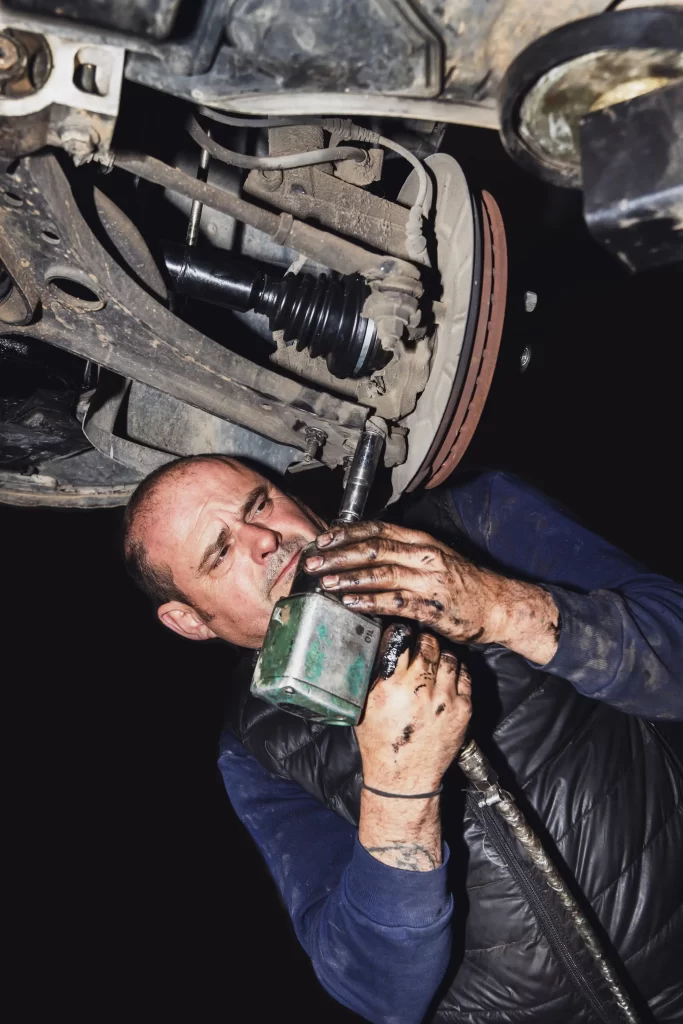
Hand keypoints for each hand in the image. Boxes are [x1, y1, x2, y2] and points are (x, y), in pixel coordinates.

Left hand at [305, 520, 559, 663]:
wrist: (498, 605)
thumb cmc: (463, 582)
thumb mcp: (435, 557)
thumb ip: (404, 553)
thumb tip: (366, 554)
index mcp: (422, 540)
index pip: (378, 529)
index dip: (347, 532)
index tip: (323, 537)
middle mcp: (423, 556)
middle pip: (373, 549)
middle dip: (338, 554)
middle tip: (313, 560)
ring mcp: (427, 581)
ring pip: (380, 574)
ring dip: (348, 577)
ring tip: (324, 582)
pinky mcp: (430, 608)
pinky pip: (394, 603)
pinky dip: (369, 601)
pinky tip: (350, 603)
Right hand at [355, 624, 470, 870]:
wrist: (405, 777)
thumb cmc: (379, 741)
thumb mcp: (364, 705)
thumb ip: (373, 675)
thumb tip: (380, 646)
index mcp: (390, 686)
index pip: (400, 638)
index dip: (400, 631)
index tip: (399, 631)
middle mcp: (419, 689)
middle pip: (427, 642)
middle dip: (422, 639)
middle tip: (418, 642)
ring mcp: (444, 699)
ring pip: (448, 656)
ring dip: (440, 653)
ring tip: (432, 658)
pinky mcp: (462, 709)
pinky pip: (464, 675)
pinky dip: (455, 670)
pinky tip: (445, 675)